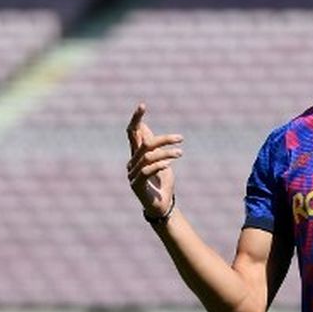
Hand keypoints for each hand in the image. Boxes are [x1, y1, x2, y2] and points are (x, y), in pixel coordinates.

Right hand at [126, 103, 183, 217]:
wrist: (162, 206)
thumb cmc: (162, 183)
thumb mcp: (162, 160)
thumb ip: (153, 147)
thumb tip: (146, 127)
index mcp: (137, 155)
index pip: (132, 133)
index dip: (136, 119)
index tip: (143, 105)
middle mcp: (132, 162)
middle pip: (145, 143)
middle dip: (163, 139)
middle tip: (181, 138)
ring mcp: (132, 174)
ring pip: (148, 156)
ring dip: (167, 153)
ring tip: (181, 153)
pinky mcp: (136, 184)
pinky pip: (147, 170)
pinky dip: (160, 165)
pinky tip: (170, 165)